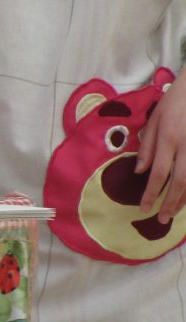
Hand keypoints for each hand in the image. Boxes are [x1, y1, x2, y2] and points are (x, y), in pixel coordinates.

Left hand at [137, 70, 185, 223]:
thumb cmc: (175, 102)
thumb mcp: (154, 120)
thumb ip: (147, 147)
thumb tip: (140, 172)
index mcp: (169, 138)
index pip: (158, 173)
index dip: (151, 194)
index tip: (143, 209)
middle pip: (179, 182)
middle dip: (169, 203)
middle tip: (160, 219)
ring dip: (184, 200)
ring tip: (173, 214)